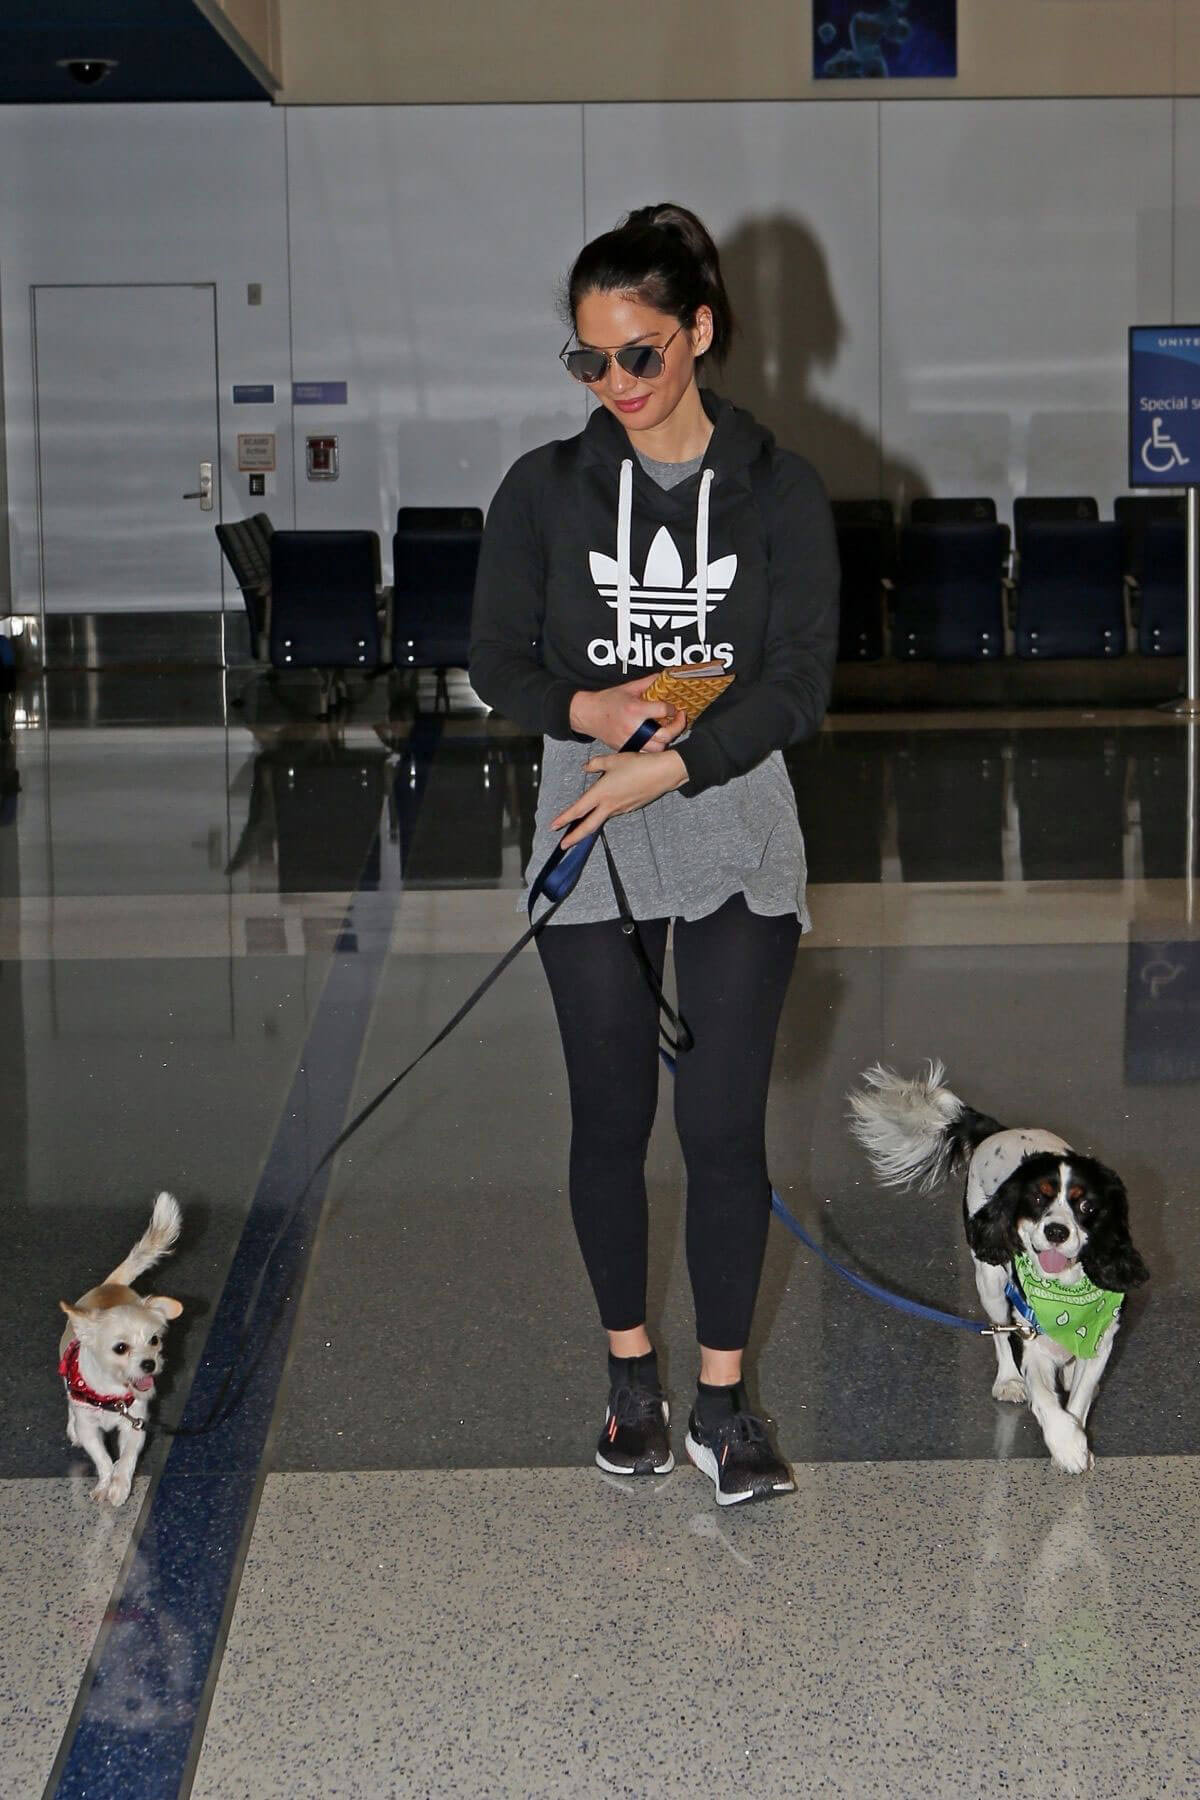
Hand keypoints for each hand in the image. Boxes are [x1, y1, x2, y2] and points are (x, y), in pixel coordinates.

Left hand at [552, 750, 687, 848]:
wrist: (664, 773)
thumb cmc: (638, 764)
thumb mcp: (614, 760)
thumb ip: (596, 764)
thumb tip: (585, 767)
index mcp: (601, 793)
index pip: (578, 810)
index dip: (564, 819)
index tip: (553, 827)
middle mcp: (609, 805)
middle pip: (588, 826)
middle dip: (575, 837)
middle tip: (564, 845)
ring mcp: (621, 809)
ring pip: (601, 819)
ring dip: (590, 825)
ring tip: (580, 827)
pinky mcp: (631, 808)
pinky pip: (614, 813)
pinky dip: (605, 814)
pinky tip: (605, 808)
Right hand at [569, 675, 687, 751]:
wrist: (588, 714)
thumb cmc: (607, 700)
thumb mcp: (629, 687)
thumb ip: (649, 682)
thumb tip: (665, 677)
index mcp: (636, 709)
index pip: (664, 711)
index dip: (673, 709)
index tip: (674, 707)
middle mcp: (634, 727)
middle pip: (665, 735)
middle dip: (677, 727)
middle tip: (679, 719)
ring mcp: (630, 740)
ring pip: (658, 748)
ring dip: (666, 739)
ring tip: (667, 730)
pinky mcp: (626, 748)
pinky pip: (646, 752)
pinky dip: (653, 746)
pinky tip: (654, 737)